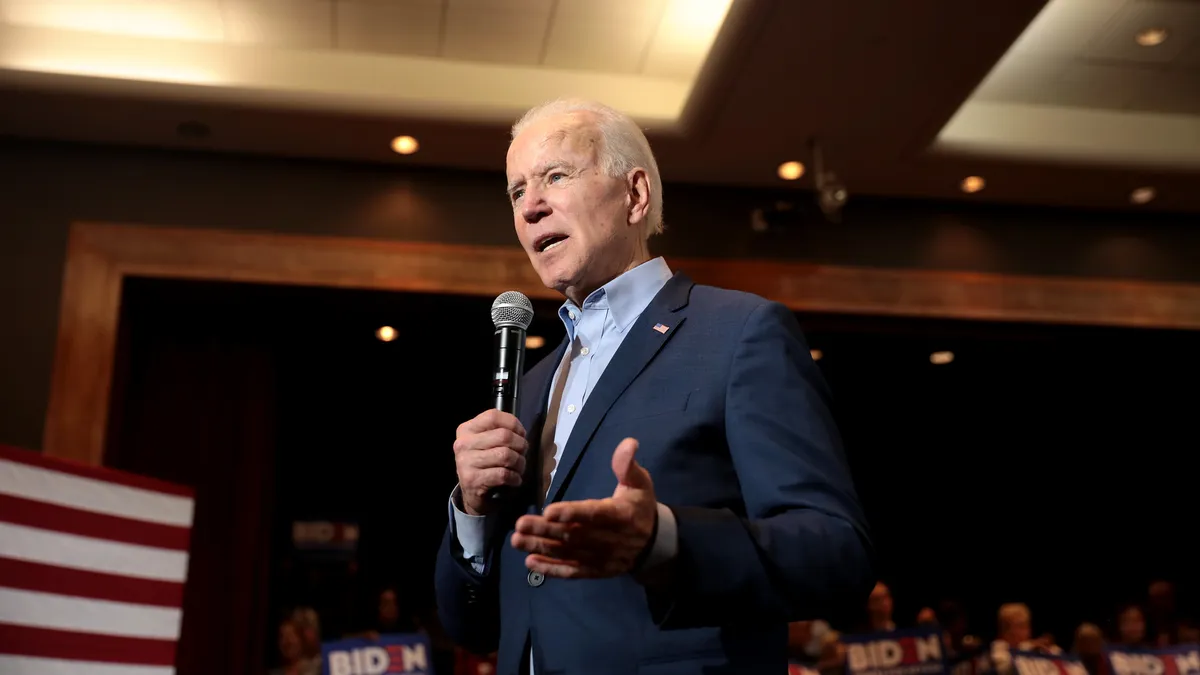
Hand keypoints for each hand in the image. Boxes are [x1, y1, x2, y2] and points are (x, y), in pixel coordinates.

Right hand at [453, 410, 527, 515]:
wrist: (472, 494)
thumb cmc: (484, 464)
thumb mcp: (486, 443)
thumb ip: (498, 431)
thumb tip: (520, 431)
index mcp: (466, 429)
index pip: (493, 416)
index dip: (513, 423)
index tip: (521, 434)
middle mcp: (463, 443)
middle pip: (504, 436)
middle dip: (521, 445)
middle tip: (523, 453)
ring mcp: (465, 462)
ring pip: (505, 455)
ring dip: (520, 463)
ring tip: (520, 467)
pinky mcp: (472, 480)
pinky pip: (503, 474)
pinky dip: (515, 477)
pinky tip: (515, 479)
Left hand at [510, 438, 655, 578]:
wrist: (654, 543)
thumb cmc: (639, 506)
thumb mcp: (640, 482)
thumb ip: (628, 465)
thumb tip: (629, 443)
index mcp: (621, 515)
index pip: (595, 514)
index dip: (572, 513)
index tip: (549, 510)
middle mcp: (611, 539)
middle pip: (574, 535)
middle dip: (545, 530)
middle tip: (519, 524)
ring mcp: (602, 558)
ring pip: (569, 553)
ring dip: (542, 547)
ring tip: (517, 541)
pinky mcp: (596, 570)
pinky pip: (572, 571)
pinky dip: (552, 569)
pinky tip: (531, 562)